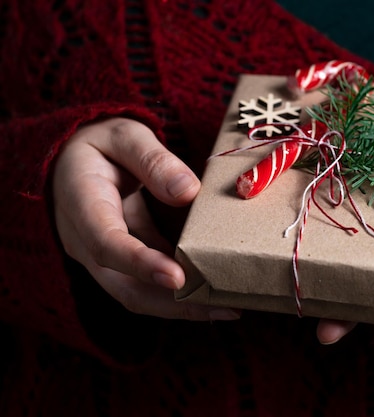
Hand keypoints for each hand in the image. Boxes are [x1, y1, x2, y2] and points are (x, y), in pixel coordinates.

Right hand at [53, 118, 239, 320]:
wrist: (71, 160)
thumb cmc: (99, 144)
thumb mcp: (123, 135)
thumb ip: (152, 159)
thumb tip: (188, 191)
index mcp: (80, 203)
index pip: (106, 243)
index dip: (140, 264)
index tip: (177, 278)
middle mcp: (85, 240)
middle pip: (124, 286)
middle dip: (173, 304)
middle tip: (224, 307)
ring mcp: (102, 256)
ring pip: (138, 293)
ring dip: (181, 305)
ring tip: (228, 307)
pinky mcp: (122, 260)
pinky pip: (148, 283)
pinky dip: (179, 291)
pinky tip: (212, 292)